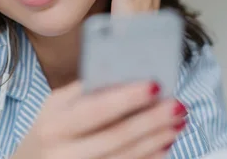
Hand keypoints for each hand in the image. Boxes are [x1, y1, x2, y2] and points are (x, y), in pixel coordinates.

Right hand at [11, 81, 186, 158]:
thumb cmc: (49, 131)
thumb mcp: (55, 107)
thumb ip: (85, 92)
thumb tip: (127, 76)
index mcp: (54, 124)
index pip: (95, 109)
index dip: (127, 98)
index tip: (155, 85)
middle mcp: (63, 153)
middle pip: (116, 136)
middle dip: (151, 120)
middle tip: (178, 105)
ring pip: (125, 158)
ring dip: (156, 140)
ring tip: (177, 123)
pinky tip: (164, 146)